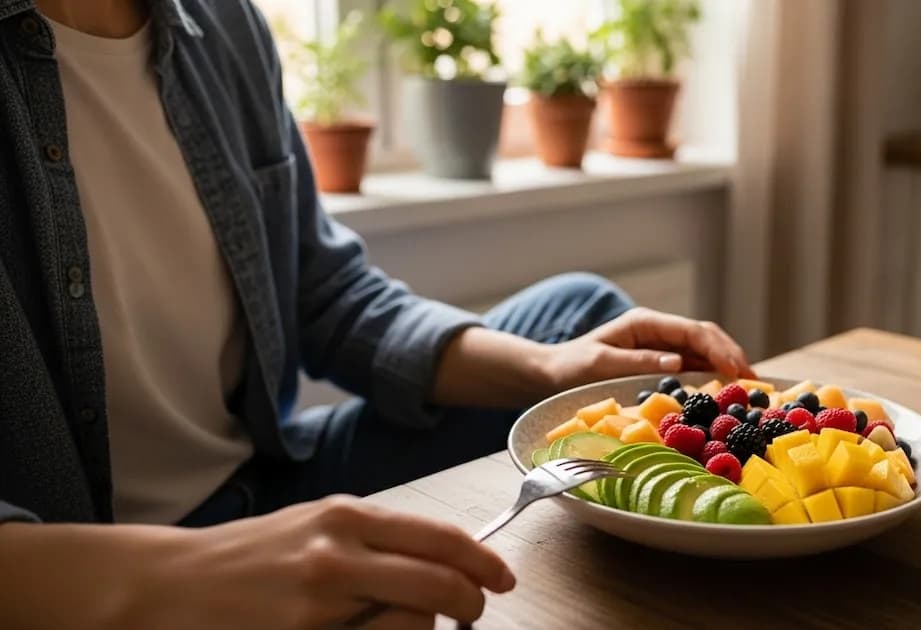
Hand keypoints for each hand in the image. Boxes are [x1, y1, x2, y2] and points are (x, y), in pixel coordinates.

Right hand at [0, 496, 514, 629]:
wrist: (166, 586)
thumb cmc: (248, 557)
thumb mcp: (314, 527)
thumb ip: (374, 539)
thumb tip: (442, 558)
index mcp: (344, 516)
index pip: (439, 537)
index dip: (482, 561)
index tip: (502, 577)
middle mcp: (336, 553)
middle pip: (440, 583)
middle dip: (470, 603)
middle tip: (473, 612)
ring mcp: (318, 603)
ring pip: (414, 624)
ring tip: (412, 625)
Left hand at [541, 307, 755, 390]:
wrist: (554, 372)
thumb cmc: (573, 367)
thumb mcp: (602, 364)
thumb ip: (639, 362)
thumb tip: (677, 364)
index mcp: (646, 323)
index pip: (692, 331)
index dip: (719, 349)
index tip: (736, 370)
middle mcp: (658, 329)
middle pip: (705, 335)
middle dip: (732, 355)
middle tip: (753, 381)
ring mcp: (661, 344)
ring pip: (704, 348)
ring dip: (727, 363)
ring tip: (749, 386)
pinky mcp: (660, 359)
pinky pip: (694, 363)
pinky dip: (713, 373)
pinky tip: (727, 389)